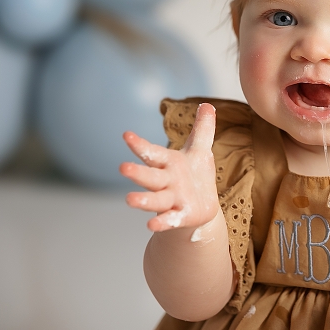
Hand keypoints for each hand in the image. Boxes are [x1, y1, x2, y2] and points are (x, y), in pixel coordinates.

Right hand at [120, 103, 219, 232]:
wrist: (201, 207)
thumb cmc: (194, 174)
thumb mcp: (200, 150)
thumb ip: (203, 129)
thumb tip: (207, 104)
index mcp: (169, 163)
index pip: (152, 153)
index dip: (140, 145)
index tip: (126, 135)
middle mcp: (166, 181)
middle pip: (149, 177)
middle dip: (137, 173)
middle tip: (122, 168)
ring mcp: (172, 200)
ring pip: (155, 200)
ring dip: (143, 200)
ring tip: (129, 199)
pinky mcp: (181, 216)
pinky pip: (170, 220)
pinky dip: (162, 222)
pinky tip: (151, 225)